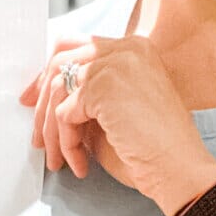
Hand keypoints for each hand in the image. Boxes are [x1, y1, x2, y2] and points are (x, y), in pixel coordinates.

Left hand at [19, 35, 215, 215]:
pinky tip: (80, 163)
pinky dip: (66, 143)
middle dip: (41, 99)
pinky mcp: (103, 87)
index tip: (36, 99)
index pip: (78, 46)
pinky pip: (64, 114)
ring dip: (52, 131)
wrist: (179, 169)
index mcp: (135, 49)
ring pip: (57, 89)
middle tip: (36, 133)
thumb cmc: (152, 150)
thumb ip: (88, 95)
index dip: (50, 72)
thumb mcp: (115, 111)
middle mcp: (127, 48)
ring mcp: (116, 64)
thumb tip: (47, 98)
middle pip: (61, 60)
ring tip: (59, 159)